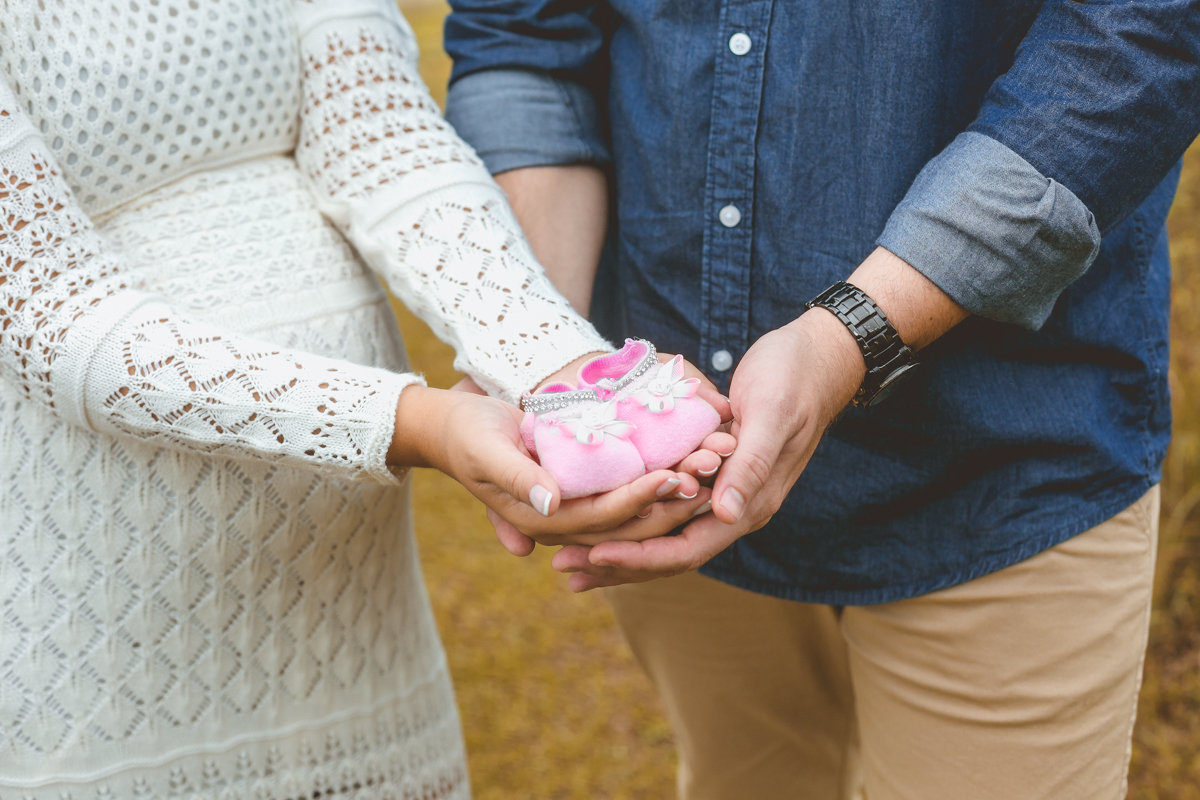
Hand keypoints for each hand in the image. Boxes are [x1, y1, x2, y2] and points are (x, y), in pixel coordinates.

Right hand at [452, 349, 737, 556]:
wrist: (455, 430)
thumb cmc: (468, 436)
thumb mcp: (486, 451)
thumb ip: (518, 477)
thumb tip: (552, 503)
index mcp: (542, 521)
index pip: (603, 517)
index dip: (640, 499)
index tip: (673, 477)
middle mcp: (564, 522)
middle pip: (629, 521)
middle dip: (671, 500)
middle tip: (709, 473)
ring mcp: (576, 507)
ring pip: (635, 508)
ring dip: (674, 490)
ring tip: (712, 465)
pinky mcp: (585, 488)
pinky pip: (628, 486)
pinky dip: (659, 474)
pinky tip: (689, 454)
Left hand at [552, 309, 862, 589]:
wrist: (819, 358)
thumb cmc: (794, 379)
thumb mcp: (771, 414)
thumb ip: (751, 466)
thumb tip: (725, 514)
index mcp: (750, 504)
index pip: (687, 549)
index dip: (639, 557)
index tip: (594, 556)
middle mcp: (734, 508)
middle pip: (668, 554)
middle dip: (617, 565)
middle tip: (563, 566)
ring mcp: (723, 495)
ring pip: (664, 536)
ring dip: (618, 548)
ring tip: (570, 556)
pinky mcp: (711, 476)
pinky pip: (666, 508)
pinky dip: (632, 517)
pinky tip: (599, 516)